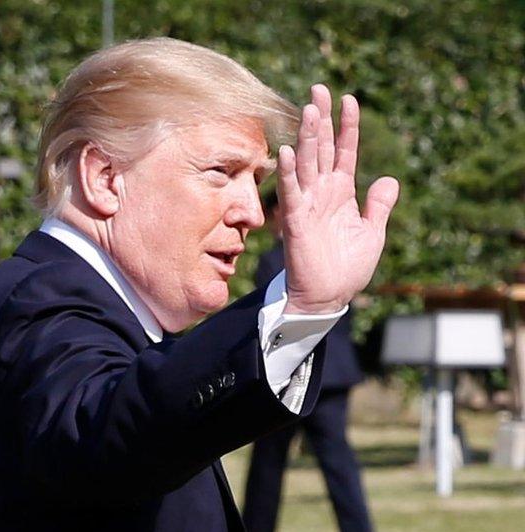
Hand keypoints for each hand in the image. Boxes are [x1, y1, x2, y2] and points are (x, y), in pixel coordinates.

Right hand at [278, 84, 398, 314]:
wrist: (328, 297)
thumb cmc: (346, 268)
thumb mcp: (371, 232)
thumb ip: (378, 205)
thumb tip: (389, 179)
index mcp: (341, 192)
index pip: (344, 151)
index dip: (347, 126)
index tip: (349, 99)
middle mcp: (322, 192)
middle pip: (322, 148)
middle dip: (321, 118)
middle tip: (319, 88)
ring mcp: (307, 204)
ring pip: (307, 163)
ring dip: (307, 137)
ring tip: (309, 109)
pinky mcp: (296, 221)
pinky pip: (291, 192)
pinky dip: (289, 173)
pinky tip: (288, 151)